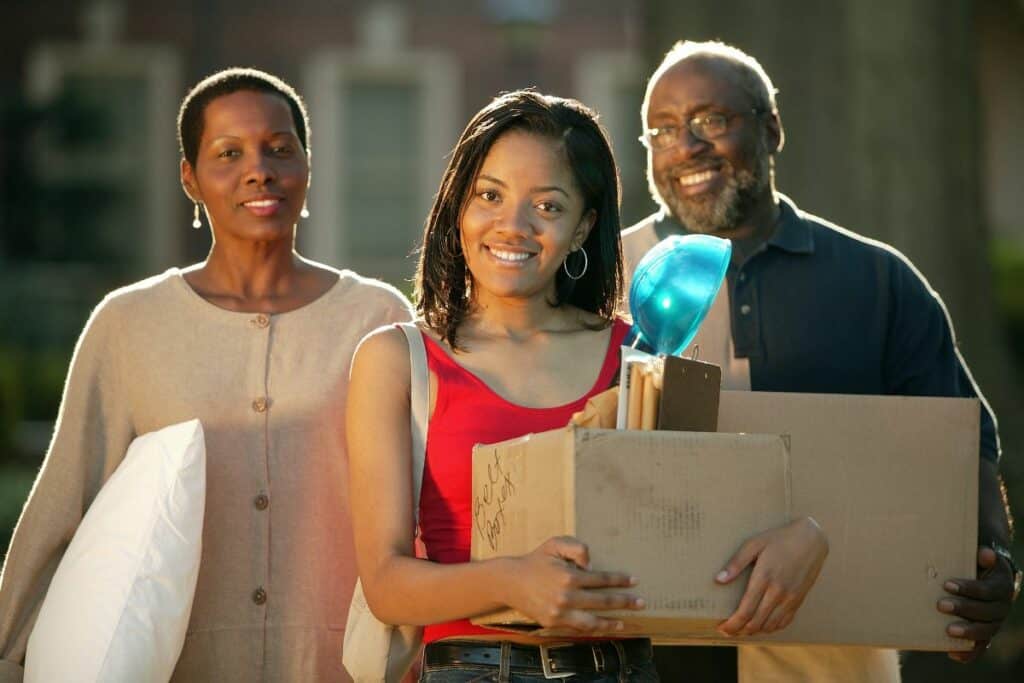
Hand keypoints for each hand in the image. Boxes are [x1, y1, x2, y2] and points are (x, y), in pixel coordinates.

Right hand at [507, 536, 643, 632]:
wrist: (511, 581)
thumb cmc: (536, 560)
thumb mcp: (555, 544)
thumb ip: (577, 548)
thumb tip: (592, 565)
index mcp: (569, 576)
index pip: (602, 579)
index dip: (620, 580)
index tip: (634, 581)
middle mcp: (567, 596)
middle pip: (603, 601)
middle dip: (624, 601)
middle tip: (641, 603)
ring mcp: (560, 613)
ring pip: (593, 621)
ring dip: (612, 621)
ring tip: (626, 622)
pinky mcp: (554, 623)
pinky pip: (578, 628)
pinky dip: (593, 629)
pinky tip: (604, 627)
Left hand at [715, 516, 828, 635]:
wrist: (811, 539)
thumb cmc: (779, 539)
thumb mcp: (754, 544)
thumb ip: (736, 563)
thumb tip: (718, 580)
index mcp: (764, 578)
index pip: (745, 611)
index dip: (732, 624)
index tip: (721, 627)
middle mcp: (778, 592)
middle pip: (756, 622)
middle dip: (739, 630)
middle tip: (727, 630)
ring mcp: (790, 598)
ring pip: (770, 625)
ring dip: (754, 631)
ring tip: (741, 628)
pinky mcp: (799, 599)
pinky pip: (785, 622)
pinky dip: (771, 628)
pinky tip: (762, 625)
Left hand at [940, 546, 1015, 662]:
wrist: (992, 583)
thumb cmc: (979, 568)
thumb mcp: (983, 559)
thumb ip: (983, 557)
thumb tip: (986, 553)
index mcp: (1001, 587)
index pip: (986, 590)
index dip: (968, 588)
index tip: (946, 584)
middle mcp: (1001, 608)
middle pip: (985, 612)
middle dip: (963, 609)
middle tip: (940, 605)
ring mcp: (994, 623)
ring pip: (985, 631)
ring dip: (967, 632)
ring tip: (948, 630)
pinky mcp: (986, 635)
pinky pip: (980, 647)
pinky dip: (969, 653)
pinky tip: (954, 655)